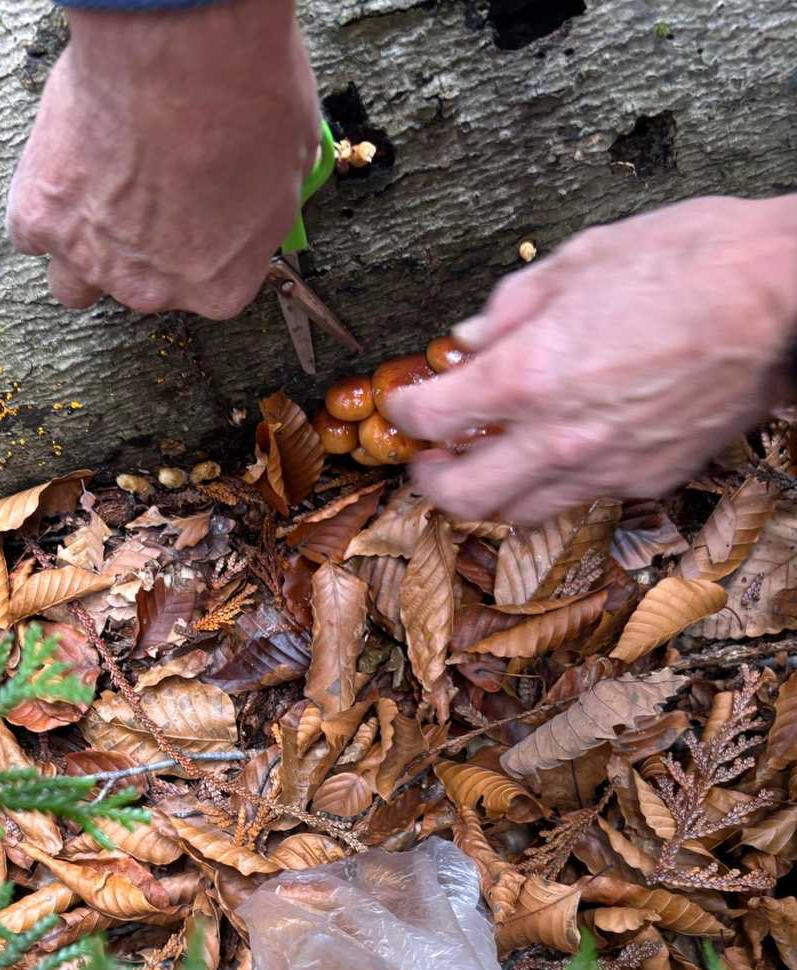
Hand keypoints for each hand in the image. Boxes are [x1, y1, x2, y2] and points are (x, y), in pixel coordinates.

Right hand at [6, 0, 318, 319]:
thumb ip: (263, 204)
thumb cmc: (246, 92)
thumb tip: (259, 191)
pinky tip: (58, 176)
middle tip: (150, 189)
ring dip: (85, 252)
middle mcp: (154, 289)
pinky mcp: (41, 217)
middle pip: (143, 287)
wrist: (181, 45)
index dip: (205, 244)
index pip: (211, 287)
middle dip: (145, 247)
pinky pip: (28, 234)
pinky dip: (39, 211)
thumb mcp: (294, 161)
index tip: (202, 212)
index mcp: (221, 285)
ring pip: (74, 283)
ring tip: (97, 201)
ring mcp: (94, 258)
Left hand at [385, 196, 796, 523]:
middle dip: (430, 479)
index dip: (406, 411)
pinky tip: (556, 452)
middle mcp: (557, 436)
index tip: (408, 402)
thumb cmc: (690, 262)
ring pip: (518, 512)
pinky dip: (552, 484)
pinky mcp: (645, 479)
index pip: (432, 417)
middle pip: (462, 495)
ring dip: (489, 493)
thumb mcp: (582, 260)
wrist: (782, 299)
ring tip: (487, 461)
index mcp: (529, 374)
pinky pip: (578, 499)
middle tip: (429, 457)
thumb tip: (472, 339)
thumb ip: (511, 307)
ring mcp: (603, 467)